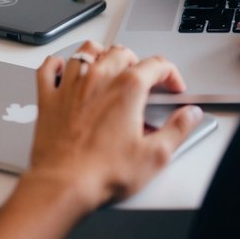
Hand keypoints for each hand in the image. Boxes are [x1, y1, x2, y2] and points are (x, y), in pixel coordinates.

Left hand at [25, 41, 202, 209]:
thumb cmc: (103, 173)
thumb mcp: (155, 155)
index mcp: (127, 89)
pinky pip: (48, 68)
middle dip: (137, 61)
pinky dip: (56, 64)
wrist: (62, 187)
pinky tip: (63, 69)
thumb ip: (178, 129)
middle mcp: (98, 79)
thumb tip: (191, 115)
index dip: (171, 74)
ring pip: (86, 51)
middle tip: (143, 79)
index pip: (156, 65)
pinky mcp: (48, 99)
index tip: (173, 87)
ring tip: (109, 65)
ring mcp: (70, 86)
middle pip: (121, 51)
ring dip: (100, 54)